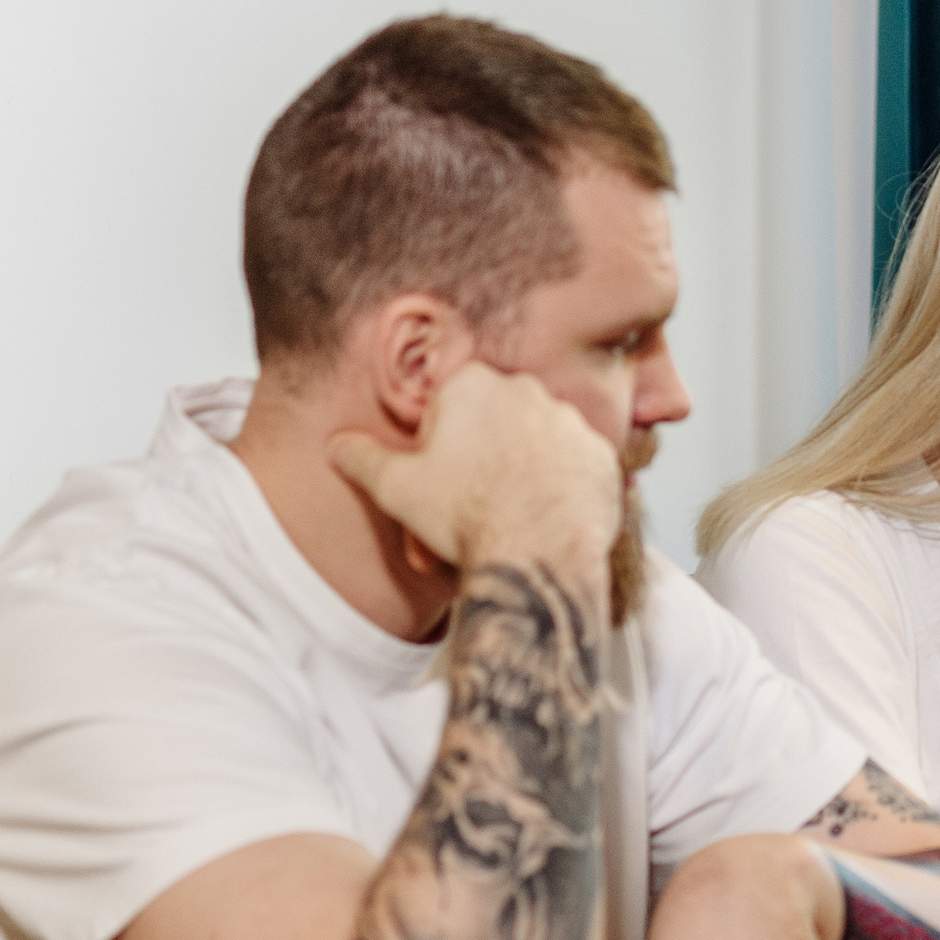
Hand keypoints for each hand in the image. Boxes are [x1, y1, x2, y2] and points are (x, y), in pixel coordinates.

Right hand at [330, 362, 618, 582]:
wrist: (537, 553)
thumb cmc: (465, 516)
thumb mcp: (395, 487)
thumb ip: (363, 458)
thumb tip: (338, 445)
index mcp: (474, 385)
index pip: (449, 403)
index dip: (439, 442)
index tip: (441, 475)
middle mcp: (529, 390)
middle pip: (496, 419)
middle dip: (484, 451)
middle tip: (473, 498)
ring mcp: (571, 421)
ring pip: (537, 440)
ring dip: (524, 466)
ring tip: (509, 510)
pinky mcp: (602, 455)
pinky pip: (576, 465)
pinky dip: (562, 485)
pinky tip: (545, 514)